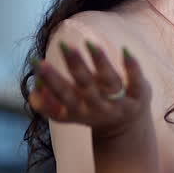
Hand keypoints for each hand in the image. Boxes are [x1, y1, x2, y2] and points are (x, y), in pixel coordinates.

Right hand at [29, 41, 151, 140]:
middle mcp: (99, 109)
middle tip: (64, 45)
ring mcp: (120, 103)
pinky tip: (125, 49)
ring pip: (109, 81)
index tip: (38, 61)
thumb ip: (46, 102)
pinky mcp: (139, 96)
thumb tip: (34, 85)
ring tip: (90, 43)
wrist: (126, 129)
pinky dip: (132, 66)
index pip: (61, 97)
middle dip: (74, 66)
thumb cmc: (89, 111)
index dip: (50, 82)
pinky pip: (136, 80)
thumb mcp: (66, 113)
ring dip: (100, 62)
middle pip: (85, 87)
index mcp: (78, 112)